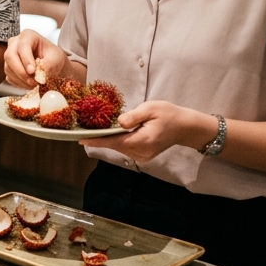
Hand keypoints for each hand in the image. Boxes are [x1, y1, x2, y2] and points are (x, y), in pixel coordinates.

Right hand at [3, 30, 66, 89]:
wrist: (51, 63)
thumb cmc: (53, 56)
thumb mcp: (56, 58)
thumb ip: (48, 65)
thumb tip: (40, 75)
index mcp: (28, 36)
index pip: (23, 46)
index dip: (26, 59)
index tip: (33, 72)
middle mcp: (15, 43)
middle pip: (10, 56)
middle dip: (20, 71)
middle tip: (32, 82)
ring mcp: (9, 55)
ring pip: (8, 68)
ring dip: (21, 80)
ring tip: (34, 85)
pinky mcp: (8, 67)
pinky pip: (9, 76)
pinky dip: (19, 83)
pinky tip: (29, 84)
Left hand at [80, 101, 218, 162]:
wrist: (184, 127)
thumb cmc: (168, 114)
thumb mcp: (151, 109)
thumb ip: (134, 116)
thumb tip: (119, 122)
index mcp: (143, 140)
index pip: (115, 142)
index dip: (97, 141)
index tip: (81, 139)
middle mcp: (141, 152)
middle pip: (115, 145)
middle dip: (100, 138)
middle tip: (84, 128)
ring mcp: (143, 156)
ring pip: (119, 148)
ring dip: (108, 139)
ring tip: (95, 129)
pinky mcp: (143, 156)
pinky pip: (125, 149)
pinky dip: (117, 141)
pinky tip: (112, 132)